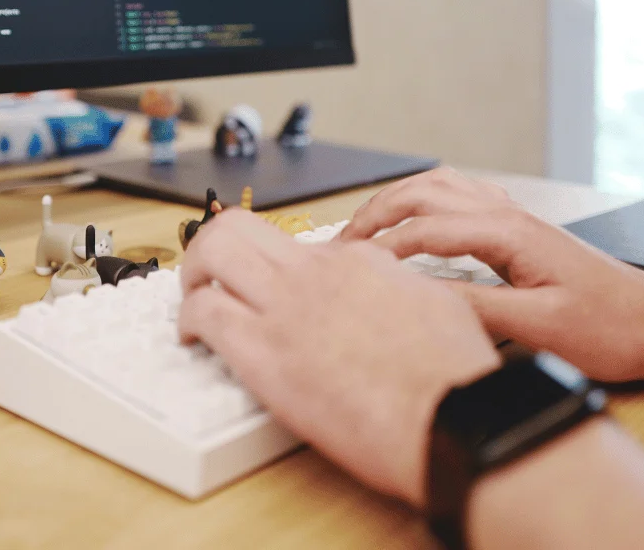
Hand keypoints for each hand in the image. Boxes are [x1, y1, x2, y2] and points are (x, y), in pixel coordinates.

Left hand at [179, 209, 498, 506]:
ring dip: (192, 273)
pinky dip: (187, 320)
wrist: (453, 418)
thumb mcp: (436, 305)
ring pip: (212, 252)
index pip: (294, 244)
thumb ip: (398, 289)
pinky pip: (204, 313)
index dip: (275, 267)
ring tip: (193, 300)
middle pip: (238, 225)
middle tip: (206, 273)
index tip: (269, 287)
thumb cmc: (455, 378)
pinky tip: (193, 339)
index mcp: (358, 261)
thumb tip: (386, 290)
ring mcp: (286, 307)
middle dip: (210, 244)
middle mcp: (315, 273)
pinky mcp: (264, 353)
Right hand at [341, 168, 643, 381]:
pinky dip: (422, 200)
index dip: (380, 249)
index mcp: (507, 233)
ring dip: (394, 200)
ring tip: (363, 226)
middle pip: (421, 193)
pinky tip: (414, 218)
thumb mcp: (538, 326)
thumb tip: (419, 298)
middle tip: (341, 244)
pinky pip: (457, 195)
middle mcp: (506, 214)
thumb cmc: (608, 327)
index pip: (422, 230)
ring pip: (436, 186)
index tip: (350, 269)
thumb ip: (475, 307)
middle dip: (373, 214)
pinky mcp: (516, 228)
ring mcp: (511, 216)